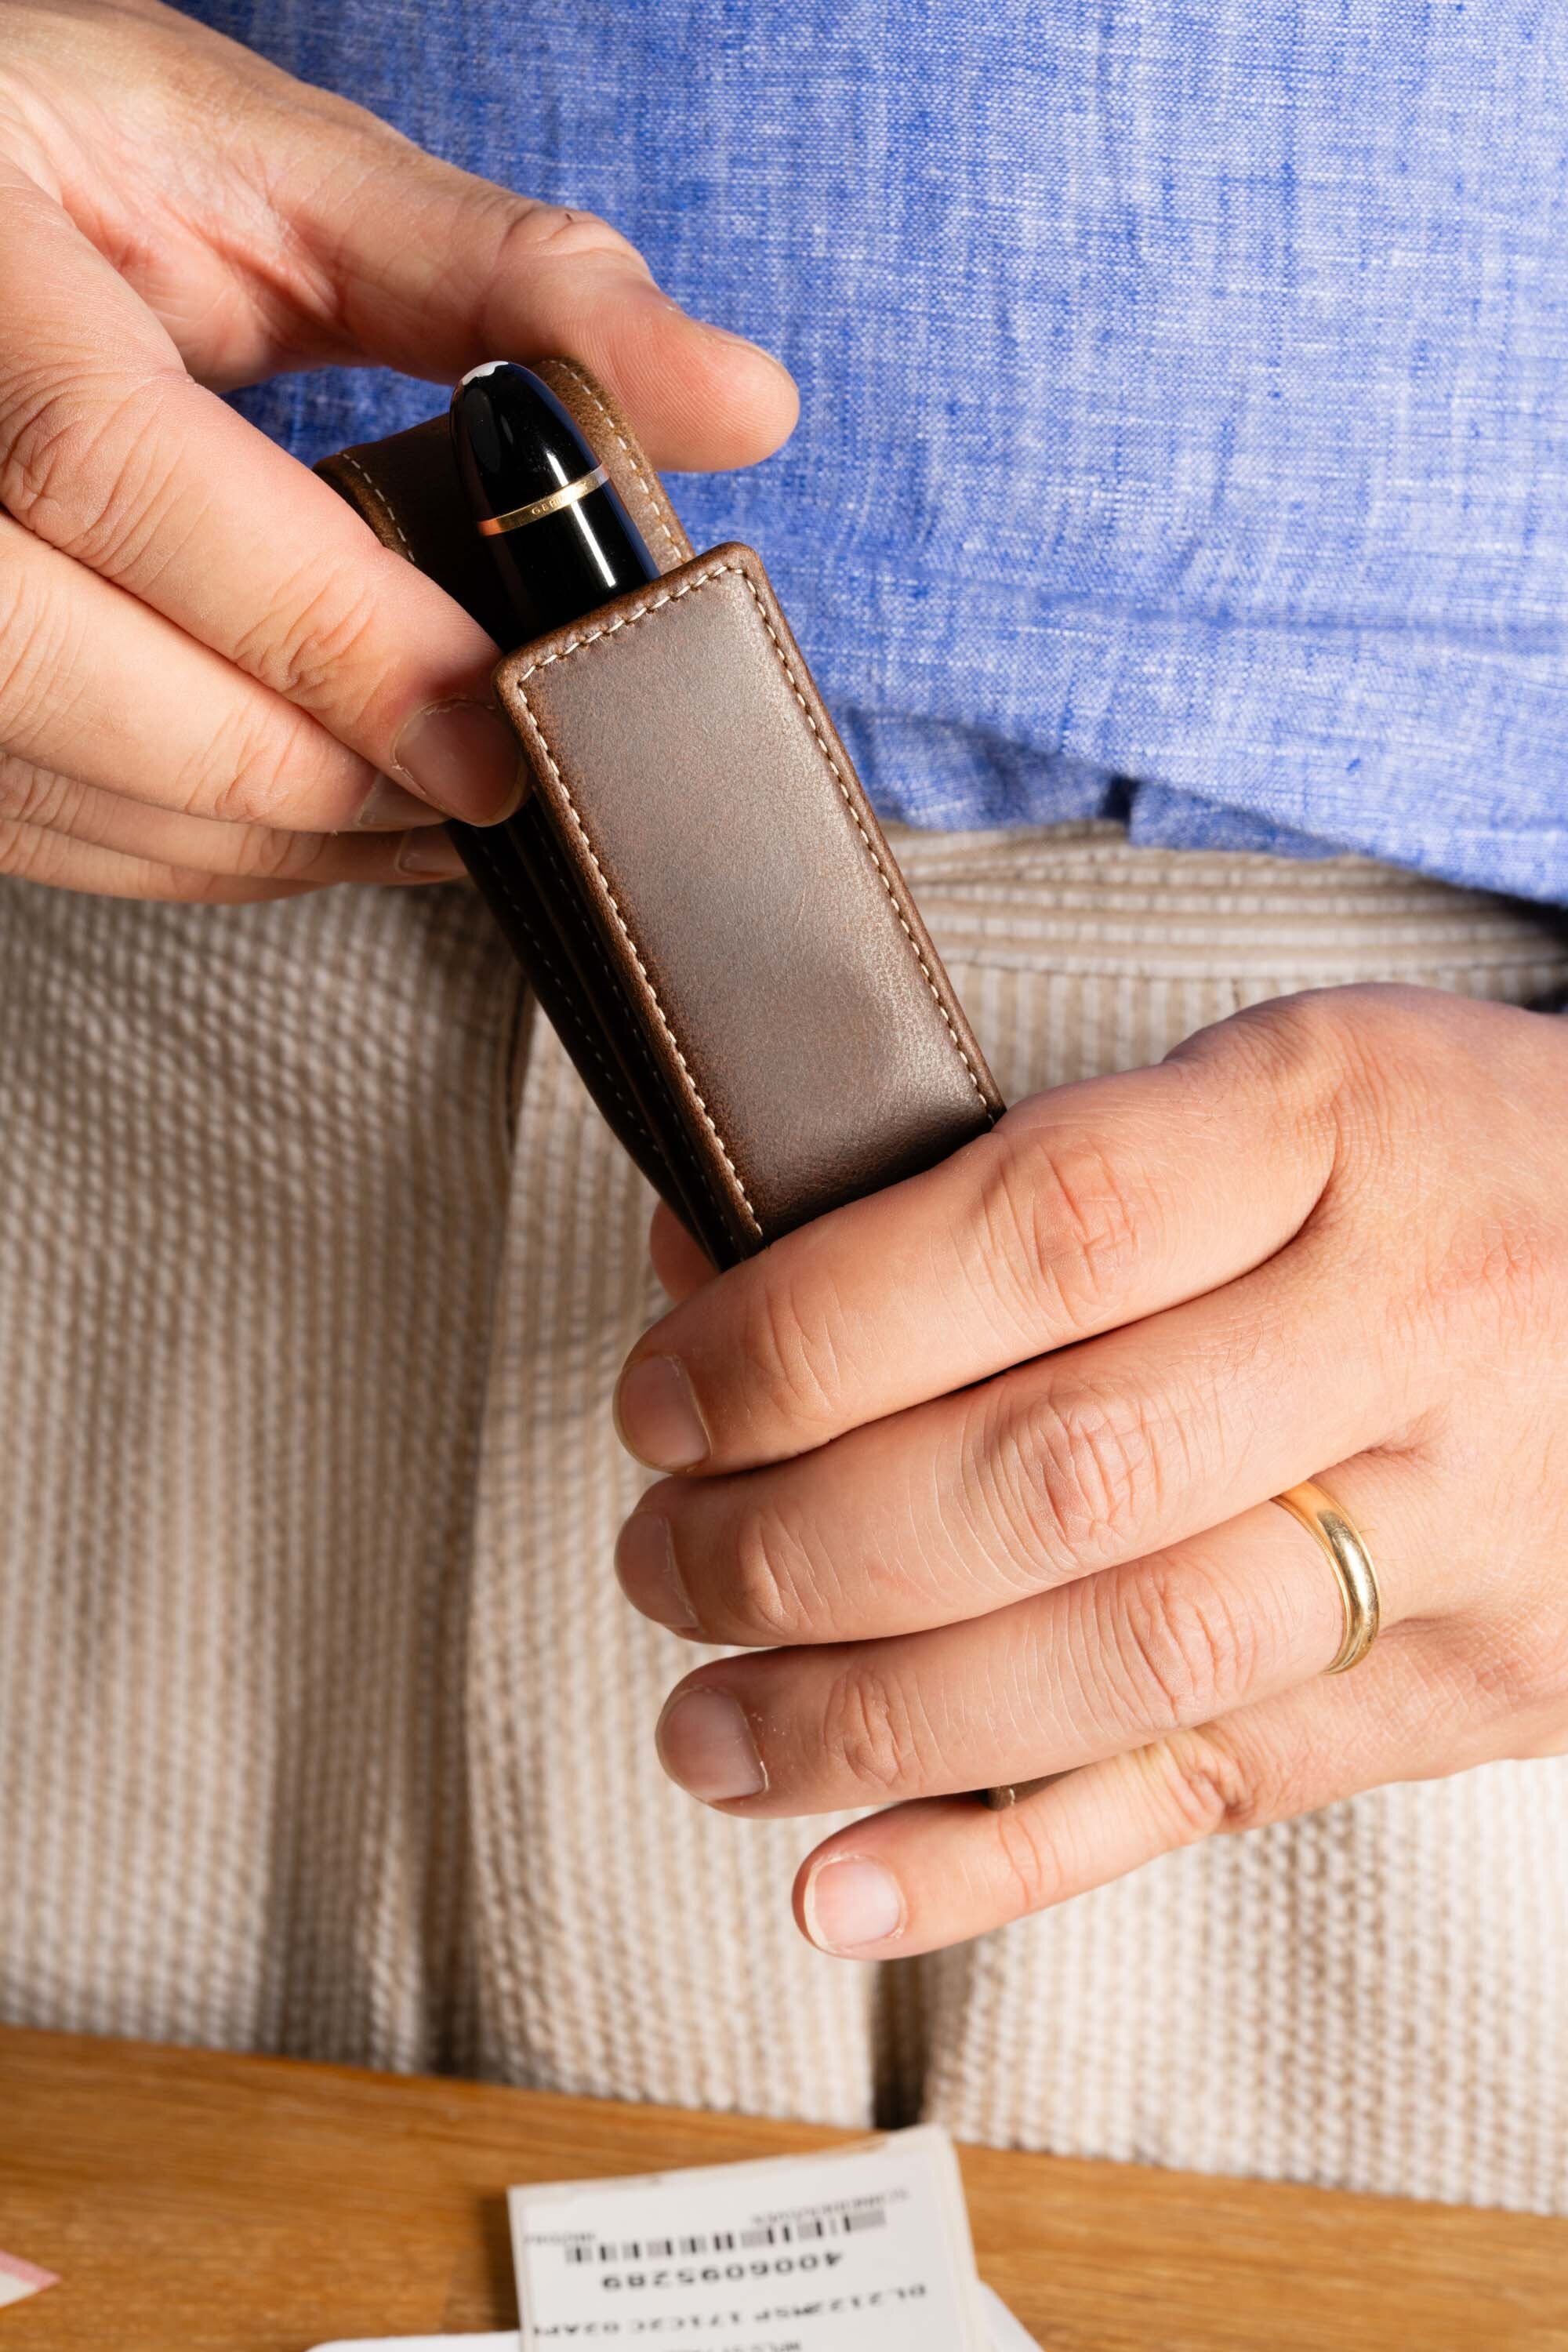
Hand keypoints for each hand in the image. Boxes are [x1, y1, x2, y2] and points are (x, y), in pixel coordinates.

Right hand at [0, 0, 794, 900]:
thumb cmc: (60, 161)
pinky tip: (338, 813)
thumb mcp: (260, 166)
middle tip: (502, 787)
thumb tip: (741, 402)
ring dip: (286, 834)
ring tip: (451, 806)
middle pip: (88, 682)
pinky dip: (212, 846)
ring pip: (72, 787)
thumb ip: (498, 278)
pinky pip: (54, 826)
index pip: (123, 482)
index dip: (334, 636)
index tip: (501, 734)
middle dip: (327, 771)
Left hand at [612, 985, 1567, 1957]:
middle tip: (667, 1558)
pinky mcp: (1471, 1689)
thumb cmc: (1468, 1162)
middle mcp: (1410, 1329)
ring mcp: (1461, 1532)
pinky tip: (855, 1882)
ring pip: (1125, 1660)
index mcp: (1340, 1125)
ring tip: (711, 1730)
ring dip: (868, 1722)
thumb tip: (729, 1261)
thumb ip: (1028, 1179)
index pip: (1037, 1235)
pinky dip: (1010, 1859)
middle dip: (800, 1544)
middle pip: (1059, 1473)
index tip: (671, 1394)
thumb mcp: (1279, 1084)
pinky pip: (1218, 1793)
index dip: (813, 1333)